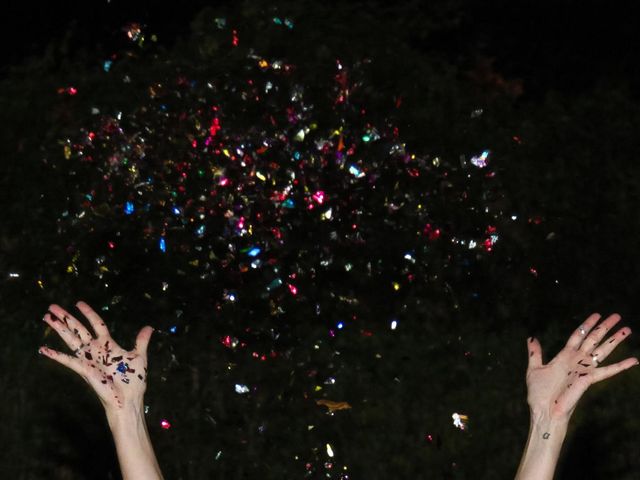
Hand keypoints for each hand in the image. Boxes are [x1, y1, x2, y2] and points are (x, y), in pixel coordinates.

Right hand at [39, 301, 153, 413]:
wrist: (129, 399)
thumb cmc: (133, 380)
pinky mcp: (85, 369)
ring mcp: (89, 359)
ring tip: (46, 317)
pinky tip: (43, 349)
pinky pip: (68, 360)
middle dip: (66, 317)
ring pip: (70, 339)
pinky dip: (56, 355)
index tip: (79, 303)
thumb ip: (141, 341)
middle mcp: (95, 350)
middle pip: (78, 328)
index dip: (88, 313)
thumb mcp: (139, 356)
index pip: (96, 324)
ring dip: (58, 328)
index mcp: (108, 345)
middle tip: (52, 306)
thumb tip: (149, 327)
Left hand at [526, 313, 637, 420]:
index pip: (578, 335)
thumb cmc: (539, 394)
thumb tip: (531, 338)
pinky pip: (607, 371)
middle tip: (617, 316)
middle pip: (593, 339)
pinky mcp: (588, 379)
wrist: (543, 411)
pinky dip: (621, 366)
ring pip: (602, 350)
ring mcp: (584, 369)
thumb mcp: (534, 369)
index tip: (597, 314)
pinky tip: (634, 360)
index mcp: (564, 356)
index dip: (587, 325)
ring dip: (614, 340)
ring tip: (627, 329)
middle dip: (605, 327)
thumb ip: (535, 353)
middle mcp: (577, 361)